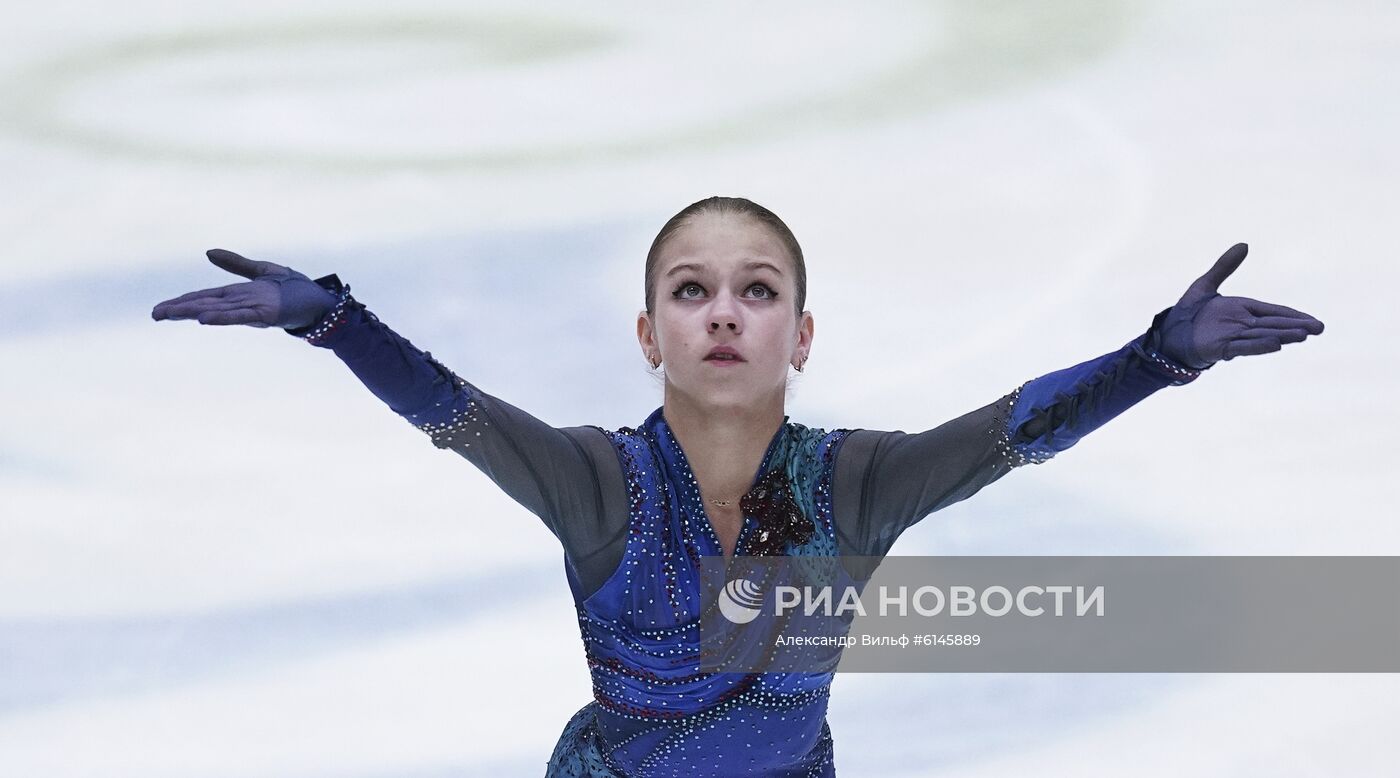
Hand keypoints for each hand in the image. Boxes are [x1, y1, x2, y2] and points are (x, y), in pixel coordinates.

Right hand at [151, 249, 335, 329]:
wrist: (321, 302)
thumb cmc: (295, 289)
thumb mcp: (262, 270)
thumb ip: (236, 263)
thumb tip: (208, 252)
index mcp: (237, 294)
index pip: (204, 297)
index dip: (181, 301)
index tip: (160, 308)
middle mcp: (240, 304)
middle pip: (204, 305)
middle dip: (179, 310)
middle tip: (154, 314)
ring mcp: (251, 310)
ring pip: (216, 311)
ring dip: (191, 313)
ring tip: (168, 314)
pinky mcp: (265, 314)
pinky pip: (239, 316)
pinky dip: (221, 318)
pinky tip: (202, 319)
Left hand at [1157, 243, 1323, 368]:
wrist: (1167, 333)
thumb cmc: (1188, 313)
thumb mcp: (1205, 284)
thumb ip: (1224, 266)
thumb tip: (1244, 244)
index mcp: (1243, 311)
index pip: (1274, 312)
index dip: (1294, 316)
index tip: (1314, 321)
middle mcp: (1242, 325)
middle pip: (1274, 325)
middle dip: (1296, 327)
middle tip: (1319, 329)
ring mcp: (1233, 338)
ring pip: (1263, 336)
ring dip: (1283, 335)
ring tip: (1304, 335)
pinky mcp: (1221, 349)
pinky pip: (1243, 347)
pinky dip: (1259, 346)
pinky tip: (1276, 345)